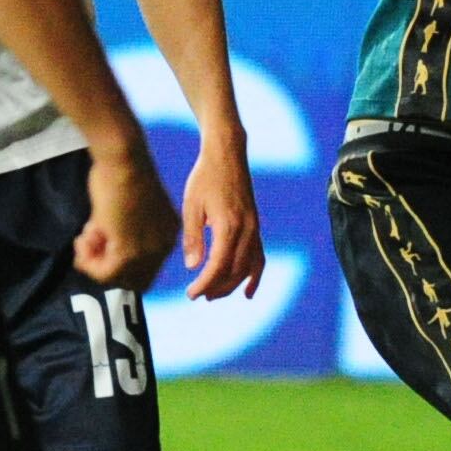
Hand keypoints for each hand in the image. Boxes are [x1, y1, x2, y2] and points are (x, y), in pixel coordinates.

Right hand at [75, 137, 180, 291]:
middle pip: (135, 279)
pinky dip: (89, 262)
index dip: (118, 259)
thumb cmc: (121, 172)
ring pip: (118, 278)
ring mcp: (148, 251)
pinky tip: (82, 240)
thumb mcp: (127, 208)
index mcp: (168, 232)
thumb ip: (121, 231)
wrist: (123, 158)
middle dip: (107, 264)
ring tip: (84, 237)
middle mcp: (164, 245)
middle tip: (88, 241)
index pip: (147, 266)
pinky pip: (105, 274)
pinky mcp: (128, 252)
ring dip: (94, 263)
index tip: (99, 240)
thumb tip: (102, 249)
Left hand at [173, 131, 265, 301]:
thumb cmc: (205, 177)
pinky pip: (259, 257)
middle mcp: (246, 230)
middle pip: (234, 271)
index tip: (190, 294)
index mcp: (228, 225)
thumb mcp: (192, 205)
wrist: (228, 154)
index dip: (205, 284)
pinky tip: (247, 292)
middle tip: (197, 296)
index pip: (218, 266)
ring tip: (214, 295)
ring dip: (232, 285)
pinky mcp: (256, 226)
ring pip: (248, 267)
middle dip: (216, 288)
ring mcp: (254, 228)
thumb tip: (192, 267)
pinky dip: (254, 276)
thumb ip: (193, 237)